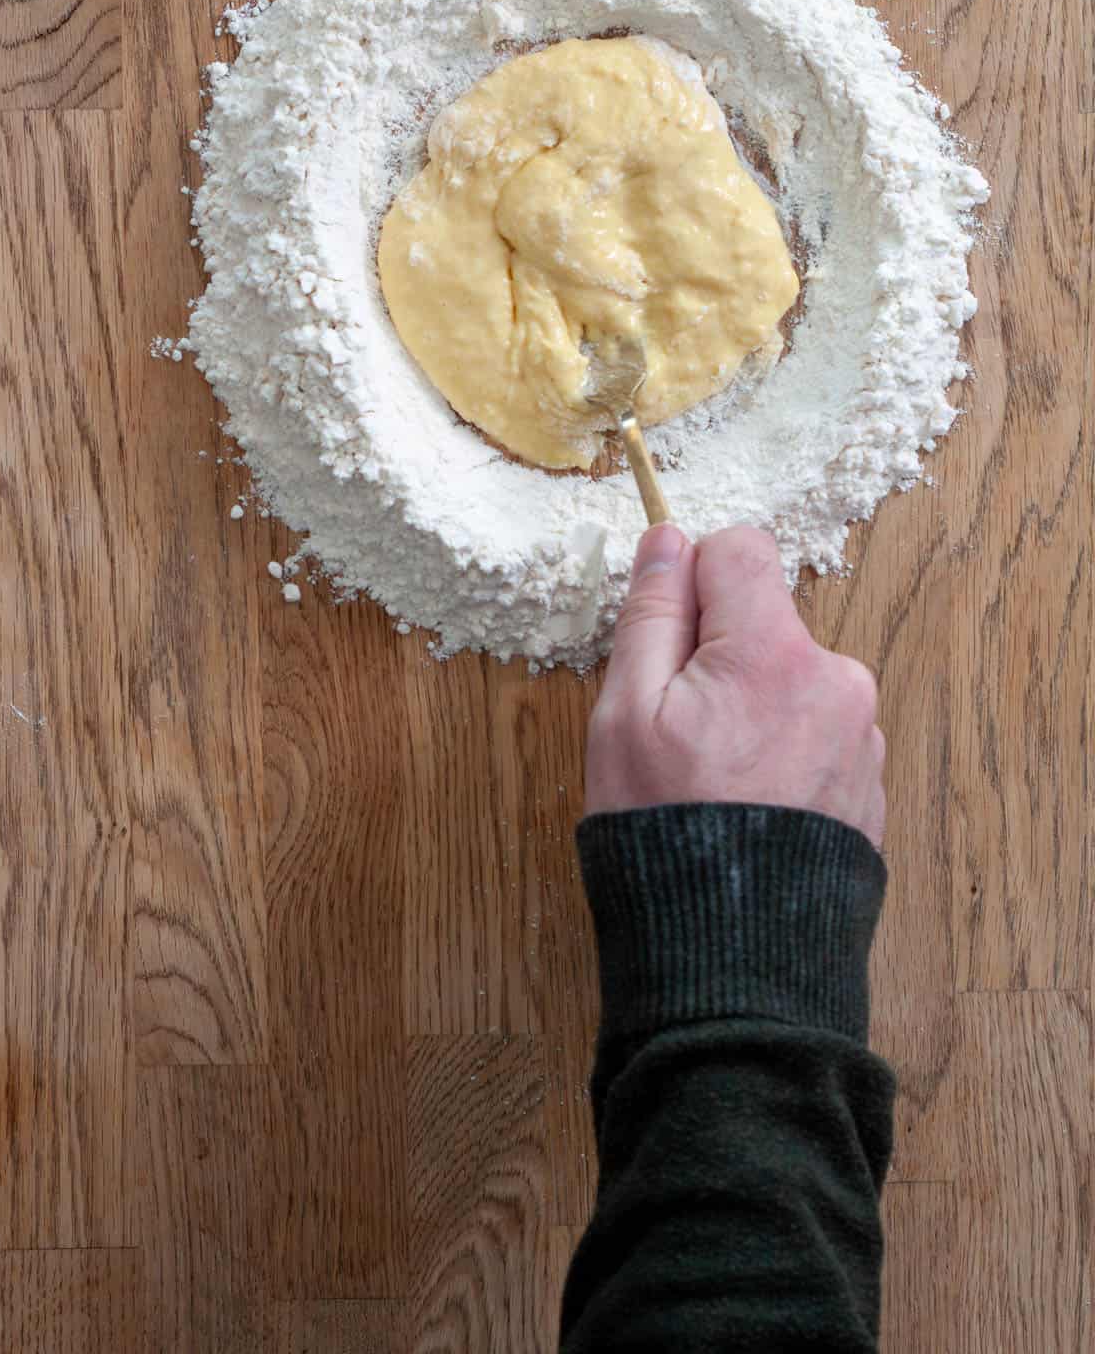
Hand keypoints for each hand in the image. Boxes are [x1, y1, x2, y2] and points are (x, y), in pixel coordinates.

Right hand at [586, 524, 884, 849]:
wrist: (735, 957)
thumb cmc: (666, 831)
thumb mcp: (625, 714)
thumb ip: (651, 614)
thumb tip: (668, 539)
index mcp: (774, 651)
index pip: (741, 549)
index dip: (692, 581)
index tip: (667, 640)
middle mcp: (836, 680)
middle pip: (765, 620)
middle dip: (720, 654)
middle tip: (680, 732)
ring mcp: (861, 734)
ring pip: (790, 677)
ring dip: (753, 705)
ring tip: (716, 780)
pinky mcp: (870, 780)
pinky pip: (815, 731)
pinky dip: (781, 751)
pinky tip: (750, 804)